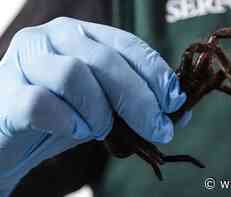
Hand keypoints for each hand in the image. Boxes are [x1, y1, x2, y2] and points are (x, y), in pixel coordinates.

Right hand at [0, 17, 189, 194]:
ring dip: (99, 111)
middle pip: (106, 61)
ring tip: (100, 129)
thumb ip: (139, 106)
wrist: (13, 138)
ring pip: (74, 76)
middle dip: (139, 99)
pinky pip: (40, 102)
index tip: (175, 102)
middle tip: (157, 129)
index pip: (128, 45)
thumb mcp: (106, 107)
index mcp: (82, 35)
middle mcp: (53, 38)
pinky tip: (73, 130)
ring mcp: (25, 60)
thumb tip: (182, 116)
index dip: (156, 73)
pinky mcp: (5, 91)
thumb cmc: (62, 116)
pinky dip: (66, 121)